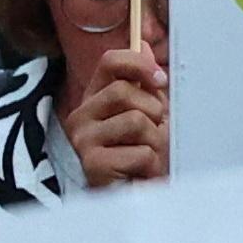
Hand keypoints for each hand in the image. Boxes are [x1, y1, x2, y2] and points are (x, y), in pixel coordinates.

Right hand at [62, 37, 168, 187]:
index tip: (160, 79)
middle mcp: (82, 116)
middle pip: (125, 92)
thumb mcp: (146, 116)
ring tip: (148, 157)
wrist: (130, 200)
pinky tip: (140, 174)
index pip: (109, 63)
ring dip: (155, 142)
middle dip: (153, 112)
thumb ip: (144, 85)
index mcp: (95, 100)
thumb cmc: (139, 158)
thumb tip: (142, 43)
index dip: (138, 64)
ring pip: (136, 121)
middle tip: (155, 135)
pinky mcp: (93, 165)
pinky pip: (140, 152)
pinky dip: (150, 165)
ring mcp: (84, 140)